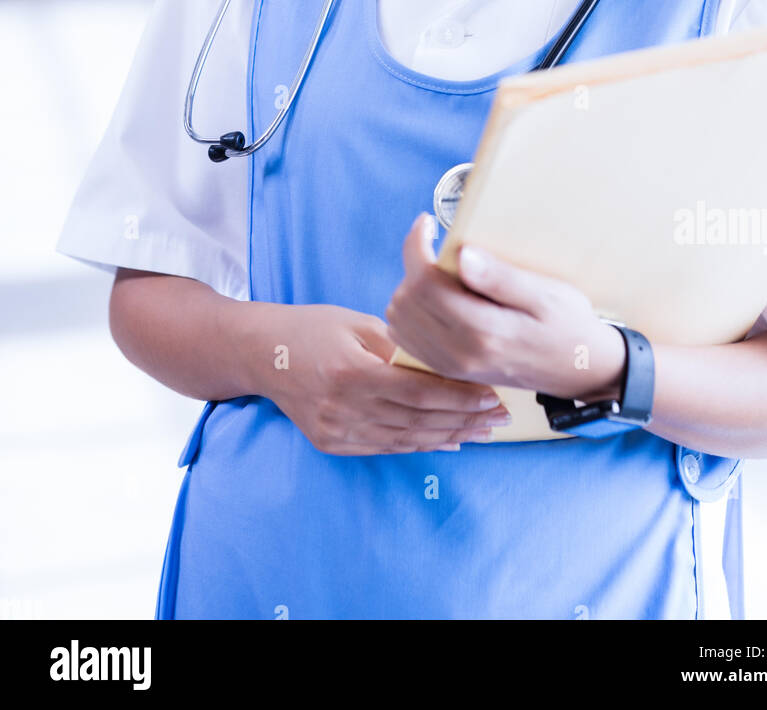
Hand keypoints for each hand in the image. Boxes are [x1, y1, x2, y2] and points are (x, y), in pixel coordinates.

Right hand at [253, 301, 512, 454]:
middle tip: (501, 416)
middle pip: (418, 421)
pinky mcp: (331, 443)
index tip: (493, 394)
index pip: (420, 392)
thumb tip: (447, 360)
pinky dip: (421, 445)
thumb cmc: (313, 328)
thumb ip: (401, 345)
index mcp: (352, 372)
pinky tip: (448, 440)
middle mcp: (343, 408)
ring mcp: (336, 431)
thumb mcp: (359, 322)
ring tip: (483, 430)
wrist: (262, 354)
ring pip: (406, 440)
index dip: (461, 397)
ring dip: (450, 436)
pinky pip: (386, 447)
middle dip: (465, 420)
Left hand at [386, 214, 625, 399]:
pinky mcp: (449, 371)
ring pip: (399, 321)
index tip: (427, 221)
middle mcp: (461, 353)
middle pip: (406, 301)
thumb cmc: (568, 325)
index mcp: (484, 331)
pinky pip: (407, 339)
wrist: (579, 370)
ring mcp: (452, 366)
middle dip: (413, 264)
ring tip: (437, 271)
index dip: (416, 246)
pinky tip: (434, 297)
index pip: (425, 284)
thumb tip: (462, 255)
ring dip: (409, 288)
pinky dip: (410, 313)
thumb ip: (501, 278)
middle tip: (435, 245)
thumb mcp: (546, 294)